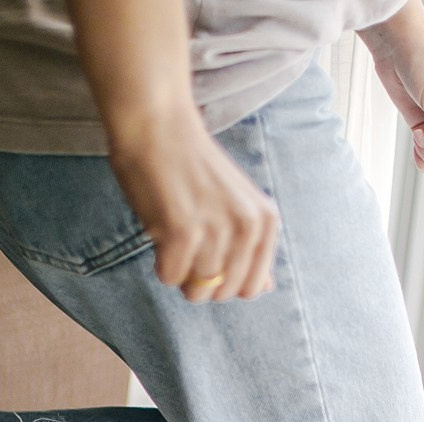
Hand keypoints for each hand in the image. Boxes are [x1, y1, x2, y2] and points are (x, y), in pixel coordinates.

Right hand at [109, 108, 280, 301]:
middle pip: (222, 294)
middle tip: (187, 243)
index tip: (210, 253)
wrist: (157, 126)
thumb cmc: (193, 166)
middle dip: (200, 279)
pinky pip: (169, 278)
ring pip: (195, 291)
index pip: (252, 288)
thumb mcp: (239, 204)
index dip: (226, 281)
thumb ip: (254, 247)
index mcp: (266, 221)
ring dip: (178, 269)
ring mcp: (216, 231)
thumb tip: (266, 288)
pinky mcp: (182, 233)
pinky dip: (159, 263)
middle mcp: (247, 227)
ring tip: (173, 233)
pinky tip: (160, 231)